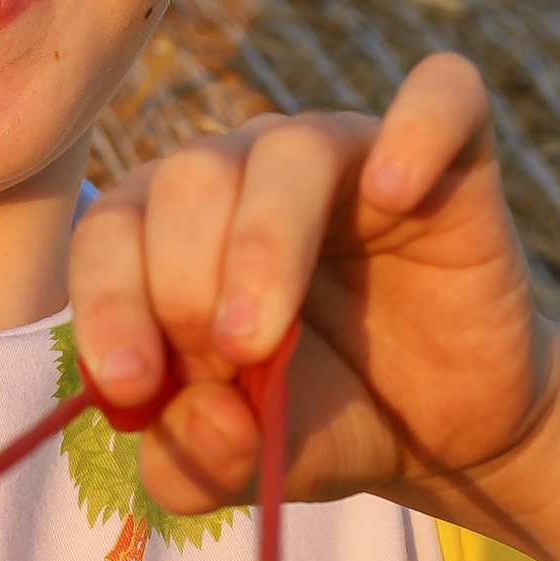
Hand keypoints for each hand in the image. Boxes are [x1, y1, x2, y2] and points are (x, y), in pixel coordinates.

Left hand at [68, 56, 549, 518]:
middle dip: (184, 284)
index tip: (131, 385)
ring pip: (288, 149)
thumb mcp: (248, 465)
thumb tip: (196, 415)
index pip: (111, 229)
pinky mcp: (450, 158)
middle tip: (225, 365)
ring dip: (263, 245)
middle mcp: (249, 173)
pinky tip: (393, 196)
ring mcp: (350, 155)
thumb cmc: (329, 421)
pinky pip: (438, 95)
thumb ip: (194, 462)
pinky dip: (414, 132)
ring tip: (263, 340)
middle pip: (188, 178)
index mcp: (175, 230)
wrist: (451, 430)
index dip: (108, 301)